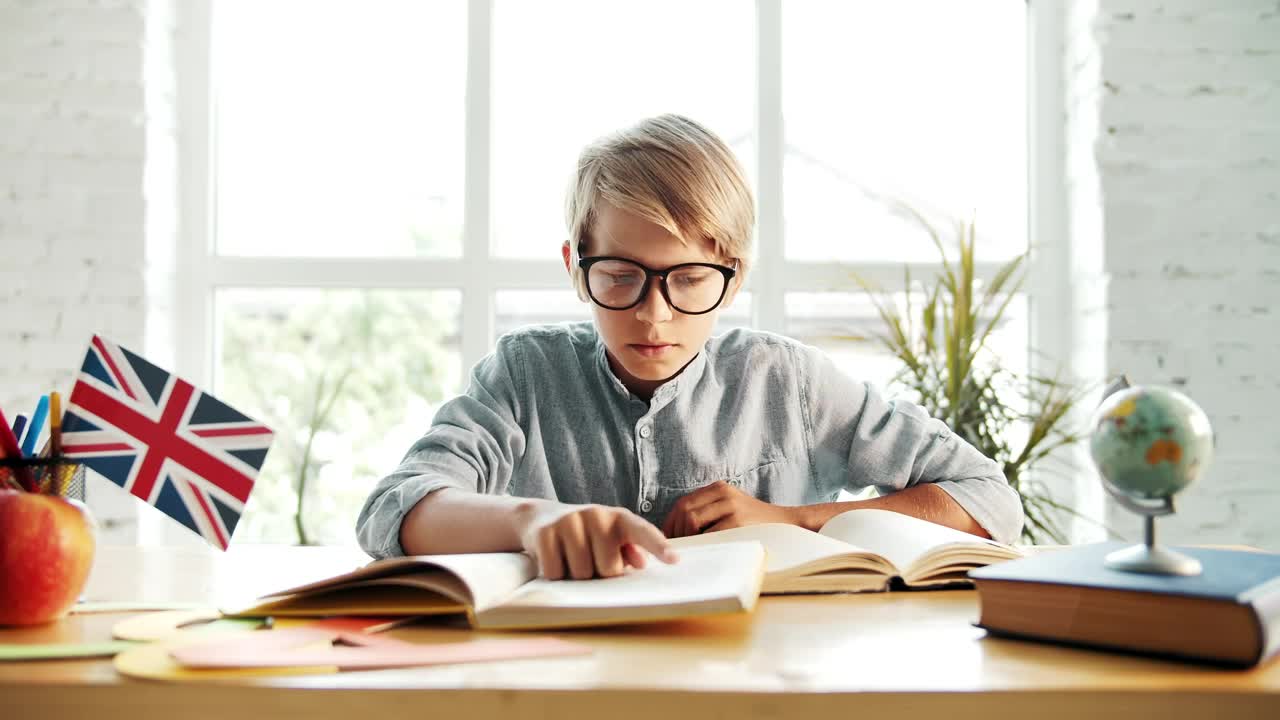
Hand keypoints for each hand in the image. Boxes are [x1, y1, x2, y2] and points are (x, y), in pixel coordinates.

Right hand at [514, 502, 678, 579]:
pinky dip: (554, 575)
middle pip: (608, 569)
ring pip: (581, 573)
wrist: (540, 518)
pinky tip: (553, 559)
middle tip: (589, 562)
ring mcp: (569, 521)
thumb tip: (640, 563)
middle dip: (599, 574)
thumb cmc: (587, 536)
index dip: (658, 546)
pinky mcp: (545, 532)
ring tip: (570, 560)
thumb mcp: (611, 539)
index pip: (642, 531)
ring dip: (575, 576)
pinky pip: (555, 572)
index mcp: (619, 518)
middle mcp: (596, 514)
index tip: (674, 559)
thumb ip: (629, 551)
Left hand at [661, 481, 800, 537]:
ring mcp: (730, 507)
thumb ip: (708, 511)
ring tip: (687, 550)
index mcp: (719, 488)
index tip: (667, 538)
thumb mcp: (731, 506)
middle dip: (674, 530)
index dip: (671, 522)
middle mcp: (723, 493)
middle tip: (673, 547)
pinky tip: (701, 552)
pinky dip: (700, 543)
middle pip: (684, 509)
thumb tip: (678, 530)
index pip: (683, 502)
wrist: (787, 523)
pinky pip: (709, 534)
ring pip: (692, 520)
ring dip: (685, 537)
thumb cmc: (755, 521)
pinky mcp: (738, 522)